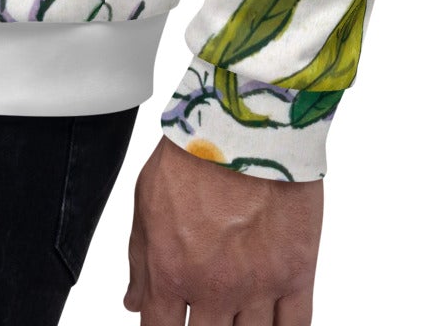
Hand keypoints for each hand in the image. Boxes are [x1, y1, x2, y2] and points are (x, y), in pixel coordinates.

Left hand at [123, 134, 321, 323]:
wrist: (245, 124)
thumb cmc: (192, 154)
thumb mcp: (146, 201)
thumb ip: (140, 260)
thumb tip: (134, 304)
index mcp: (171, 272)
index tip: (170, 324)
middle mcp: (215, 289)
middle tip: (206, 312)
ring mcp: (259, 286)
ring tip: (235, 316)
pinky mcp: (297, 273)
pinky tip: (274, 325)